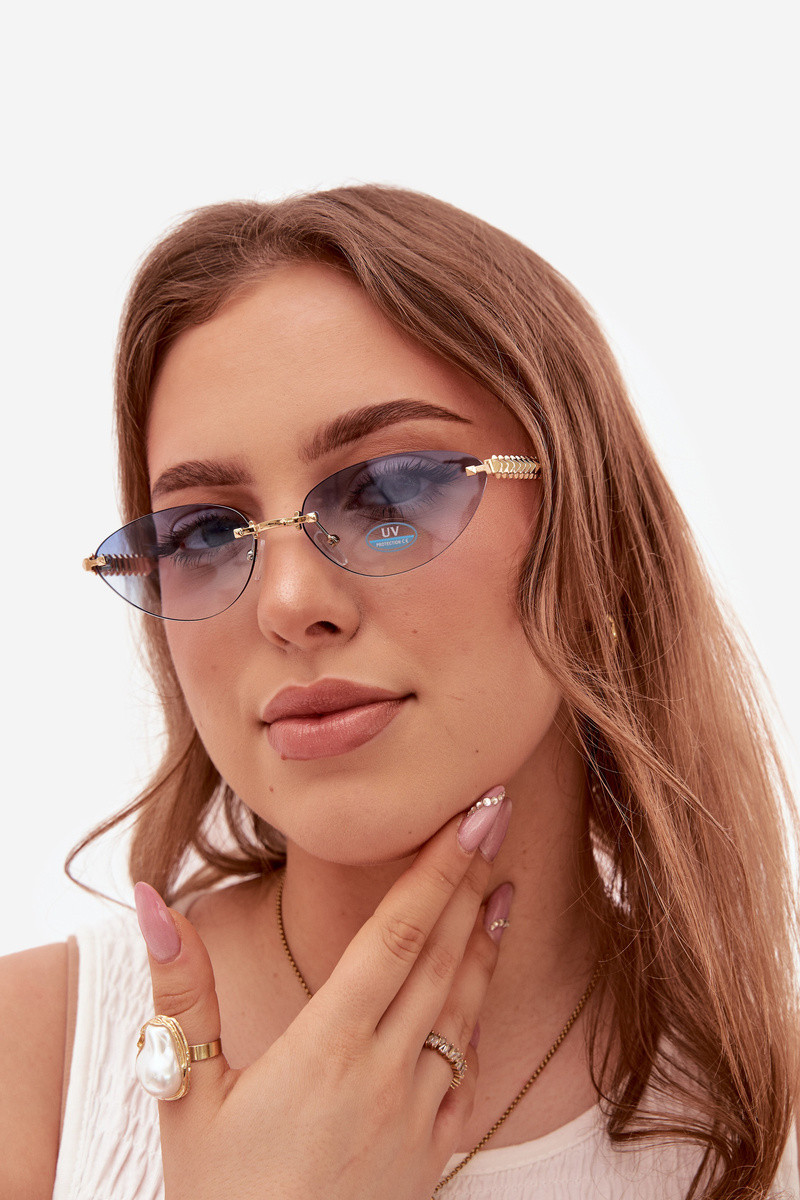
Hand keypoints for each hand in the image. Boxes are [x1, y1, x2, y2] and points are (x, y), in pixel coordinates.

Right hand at [134, 788, 511, 1199]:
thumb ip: (182, 992)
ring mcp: (418, 1115)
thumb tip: (155, 902)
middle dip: (469, 879)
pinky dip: (480, 1012)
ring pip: (464, 1006)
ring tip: (503, 883)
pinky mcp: (432, 1151)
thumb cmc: (220, 1197)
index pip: (396, 937)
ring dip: (485, 939)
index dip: (437, 869)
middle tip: (495, 814)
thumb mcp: (187, 1094)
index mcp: (328, 1049)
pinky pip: (468, 1067)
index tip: (469, 815)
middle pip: (440, 957)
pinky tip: (483, 984)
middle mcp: (386, 1074)